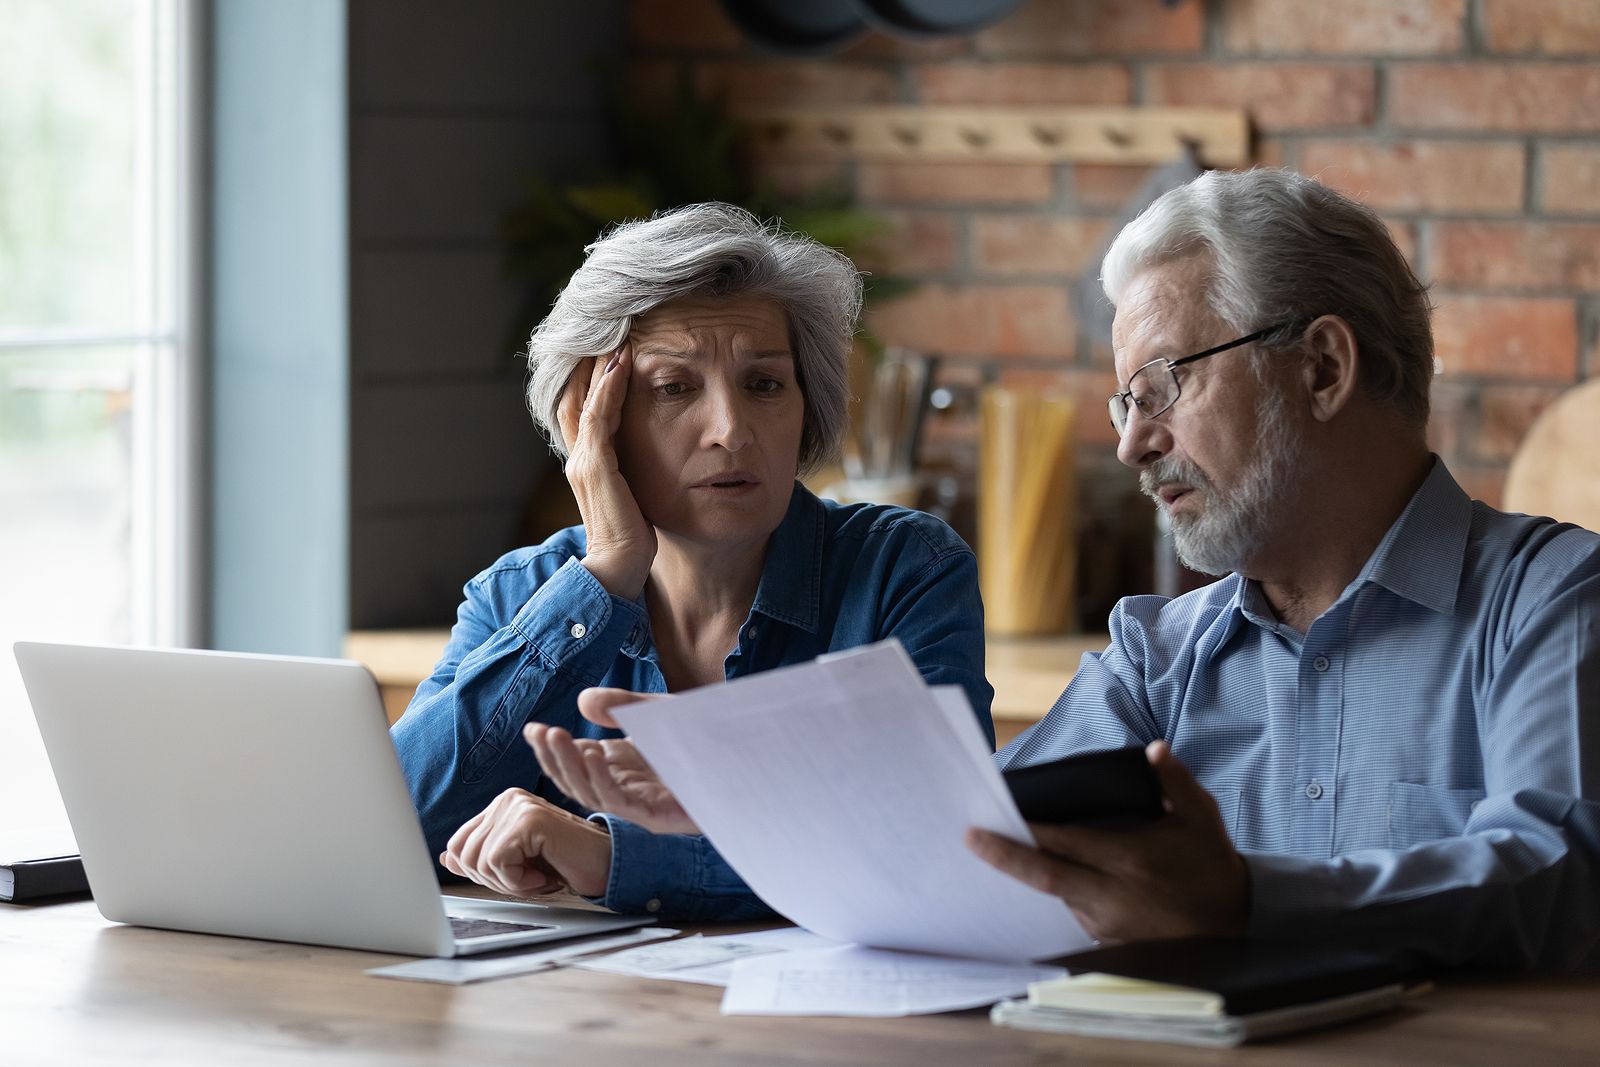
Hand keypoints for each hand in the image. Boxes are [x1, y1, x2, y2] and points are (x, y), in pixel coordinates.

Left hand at [439, 788, 612, 898]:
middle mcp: (508, 799)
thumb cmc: (567, 864)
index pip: (458, 844)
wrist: (607, 866)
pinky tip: (544, 876)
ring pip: (479, 860)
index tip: (512, 876)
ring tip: (538, 878)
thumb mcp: (517, 864)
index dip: (479, 872)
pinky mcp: (529, 820)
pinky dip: (520, 882)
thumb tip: (447, 859)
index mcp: (502, 805)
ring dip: (509, 883)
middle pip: (464, 854)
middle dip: (494, 880)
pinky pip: (498, 862)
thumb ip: (483, 857)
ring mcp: (518, 806)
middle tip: (528, 880)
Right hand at [523, 688, 700, 834]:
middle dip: (555, 758)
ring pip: (593, 793)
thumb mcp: (656, 713)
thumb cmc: (702, 736)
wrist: (745, 755)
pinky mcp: (659, 816)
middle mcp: (627, 789)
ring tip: (556, 737)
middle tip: (542, 732)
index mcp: (622, 769)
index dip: (551, 750)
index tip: (533, 729)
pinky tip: (593, 756)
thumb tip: (584, 702)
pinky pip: (622, 802)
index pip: (575, 766)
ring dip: (572, 766)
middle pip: (578, 783)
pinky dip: (603, 779)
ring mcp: (641, 805)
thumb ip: (622, 706)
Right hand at [556, 350, 655, 598]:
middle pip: (575, 395)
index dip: (593, 377)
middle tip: (609, 328)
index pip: (583, 407)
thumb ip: (635, 473)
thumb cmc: (632, 538)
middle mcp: (579, 457)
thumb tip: (654, 455)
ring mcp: (583, 461)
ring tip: (616, 334)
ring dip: (599, 365)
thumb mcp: (634, 495)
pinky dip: (608, 389)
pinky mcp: (595, 468)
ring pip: (583, 399)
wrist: (617, 571)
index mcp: (588, 463)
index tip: (612, 346)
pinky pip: (598, 418)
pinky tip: (621, 365)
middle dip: (590, 361)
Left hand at [967, 741, 1249, 942]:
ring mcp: (1107, 923)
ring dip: (1028, 876)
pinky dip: (1053, 895)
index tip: (995, 818)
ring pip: (1055, 897)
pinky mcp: (1107, 942)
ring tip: (997, 850)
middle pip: (1045, 877)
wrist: (1236, 924)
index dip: (1027, 833)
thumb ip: (1174, 782)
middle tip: (970, 839)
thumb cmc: (1212, 865)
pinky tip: (1036, 877)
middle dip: (1004, 857)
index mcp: (1128, 859)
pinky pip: (1071, 915)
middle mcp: (1111, 895)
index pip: (1064, 844)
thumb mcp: (1200, 818)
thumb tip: (1154, 750)